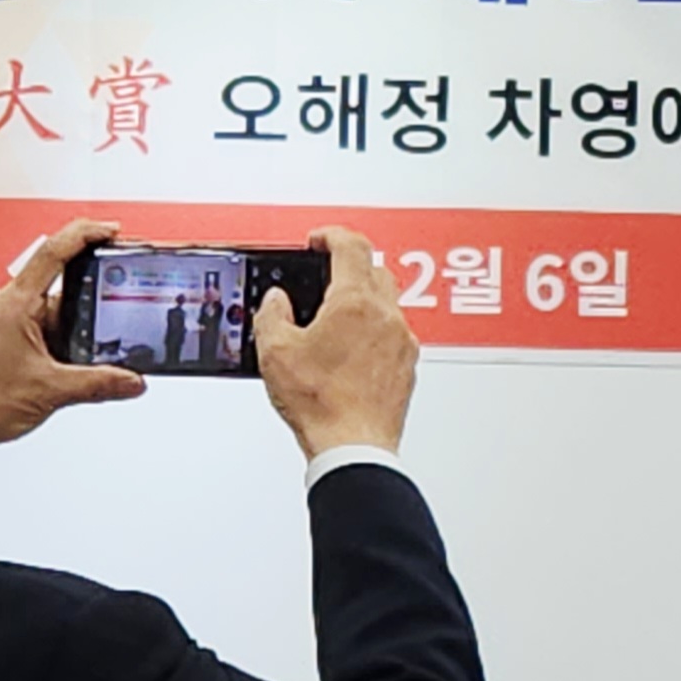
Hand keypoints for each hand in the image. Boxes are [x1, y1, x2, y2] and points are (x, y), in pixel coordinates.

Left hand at [0, 219, 144, 457]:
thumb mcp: (49, 392)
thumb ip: (98, 383)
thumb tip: (131, 380)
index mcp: (14, 304)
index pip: (54, 252)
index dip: (86, 234)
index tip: (111, 231)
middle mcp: (4, 305)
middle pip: (62, 292)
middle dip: (89, 312)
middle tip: (107, 332)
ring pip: (51, 316)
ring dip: (70, 337)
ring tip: (70, 367)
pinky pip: (37, 331)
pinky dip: (55, 347)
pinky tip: (58, 372)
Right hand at [254, 226, 417, 459]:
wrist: (353, 445)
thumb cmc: (321, 403)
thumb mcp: (275, 351)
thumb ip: (272, 314)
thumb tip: (278, 300)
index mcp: (355, 303)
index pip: (352, 246)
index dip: (332, 235)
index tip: (318, 240)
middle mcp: (387, 317)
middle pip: (375, 270)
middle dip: (348, 267)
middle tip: (322, 278)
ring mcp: (403, 342)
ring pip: (388, 303)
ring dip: (362, 300)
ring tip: (332, 319)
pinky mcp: (408, 366)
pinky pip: (393, 333)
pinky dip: (373, 329)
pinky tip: (350, 349)